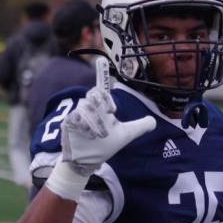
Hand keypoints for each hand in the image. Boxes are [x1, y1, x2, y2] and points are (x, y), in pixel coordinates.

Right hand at [60, 58, 155, 172]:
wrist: (89, 161)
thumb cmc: (104, 146)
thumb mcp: (125, 135)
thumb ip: (139, 126)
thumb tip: (153, 121)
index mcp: (102, 107)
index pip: (102, 88)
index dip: (102, 73)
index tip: (100, 61)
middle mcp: (90, 108)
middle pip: (94, 93)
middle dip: (103, 102)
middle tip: (111, 115)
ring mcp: (78, 114)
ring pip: (86, 106)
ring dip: (96, 121)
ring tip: (100, 135)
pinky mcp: (68, 123)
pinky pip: (76, 117)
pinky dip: (85, 125)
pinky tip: (88, 135)